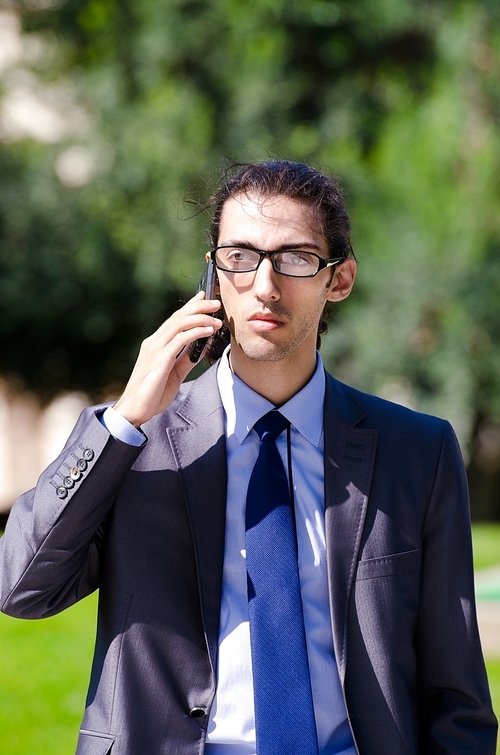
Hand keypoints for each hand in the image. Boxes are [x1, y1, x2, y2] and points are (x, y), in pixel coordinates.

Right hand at [113, 292, 222, 426]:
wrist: (135, 410)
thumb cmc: (152, 394)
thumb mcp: (175, 373)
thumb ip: (186, 360)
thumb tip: (200, 349)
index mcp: (156, 344)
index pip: (174, 320)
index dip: (189, 307)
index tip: (203, 297)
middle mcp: (154, 343)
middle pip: (178, 317)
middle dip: (198, 307)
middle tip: (216, 303)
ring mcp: (155, 350)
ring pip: (179, 324)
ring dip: (200, 318)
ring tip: (216, 320)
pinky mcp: (159, 359)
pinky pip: (180, 340)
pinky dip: (196, 332)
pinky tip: (208, 331)